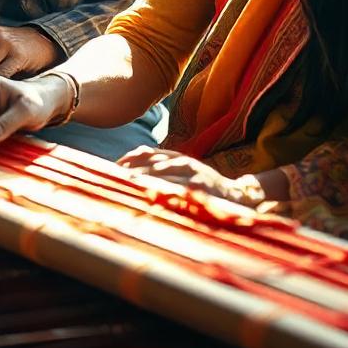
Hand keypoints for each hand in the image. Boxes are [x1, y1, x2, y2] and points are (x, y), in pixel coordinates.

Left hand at [119, 147, 265, 206]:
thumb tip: (130, 178)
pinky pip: (181, 187)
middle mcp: (183, 161)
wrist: (235, 195)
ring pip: (165, 171)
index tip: (112, 166)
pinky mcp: (201, 186)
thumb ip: (160, 174)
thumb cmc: (201, 187)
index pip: (147, 152)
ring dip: (147, 176)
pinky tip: (155, 193)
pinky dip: (167, 189)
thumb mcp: (180, 176)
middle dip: (133, 168)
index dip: (129, 157)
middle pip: (152, 161)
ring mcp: (193, 172)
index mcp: (176, 157)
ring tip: (131, 181)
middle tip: (115, 176)